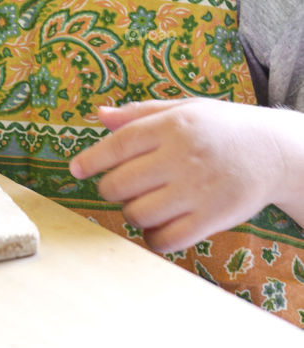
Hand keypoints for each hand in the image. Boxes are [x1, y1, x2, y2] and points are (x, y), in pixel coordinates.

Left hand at [70, 98, 303, 250]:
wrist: (273, 151)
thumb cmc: (221, 127)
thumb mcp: (183, 109)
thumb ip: (139, 114)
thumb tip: (98, 115)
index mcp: (171, 126)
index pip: (118, 145)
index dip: (91, 159)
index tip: (75, 169)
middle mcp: (181, 157)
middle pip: (122, 183)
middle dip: (110, 189)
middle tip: (118, 187)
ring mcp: (196, 190)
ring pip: (140, 213)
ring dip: (130, 213)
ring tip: (140, 205)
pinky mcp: (212, 218)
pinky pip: (168, 238)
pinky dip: (152, 238)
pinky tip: (155, 228)